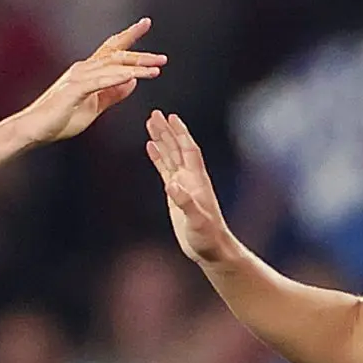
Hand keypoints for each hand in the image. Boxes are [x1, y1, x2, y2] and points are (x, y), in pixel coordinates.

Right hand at [18, 19, 163, 143]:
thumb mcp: (95, 107)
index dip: (129, 36)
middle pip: (116, 55)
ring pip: (112, 66)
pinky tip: (134, 77)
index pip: (112, 50)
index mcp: (88, 71)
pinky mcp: (74, 89)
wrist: (35, 129)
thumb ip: (112, 94)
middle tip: (163, 56)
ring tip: (157, 67)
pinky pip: (101, 81)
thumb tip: (132, 82)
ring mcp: (78, 77)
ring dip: (136, 66)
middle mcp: (83, 68)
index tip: (145, 24)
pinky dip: (118, 78)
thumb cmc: (60, 119)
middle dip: (141, 54)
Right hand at [143, 110, 238, 266]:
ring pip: (170, 156)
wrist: (211, 249)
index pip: (188, 150)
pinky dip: (158, 157)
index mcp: (197, 181)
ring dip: (161, 139)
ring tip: (150, 123)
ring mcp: (182, 185)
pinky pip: (164, 170)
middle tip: (155, 114)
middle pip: (177, 148)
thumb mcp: (198, 222)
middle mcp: (190, 178)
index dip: (180, 134)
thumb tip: (171, 184)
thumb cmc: (208, 237)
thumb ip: (185, 203)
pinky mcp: (175, 194)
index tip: (171, 117)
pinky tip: (150, 146)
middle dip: (167, 131)